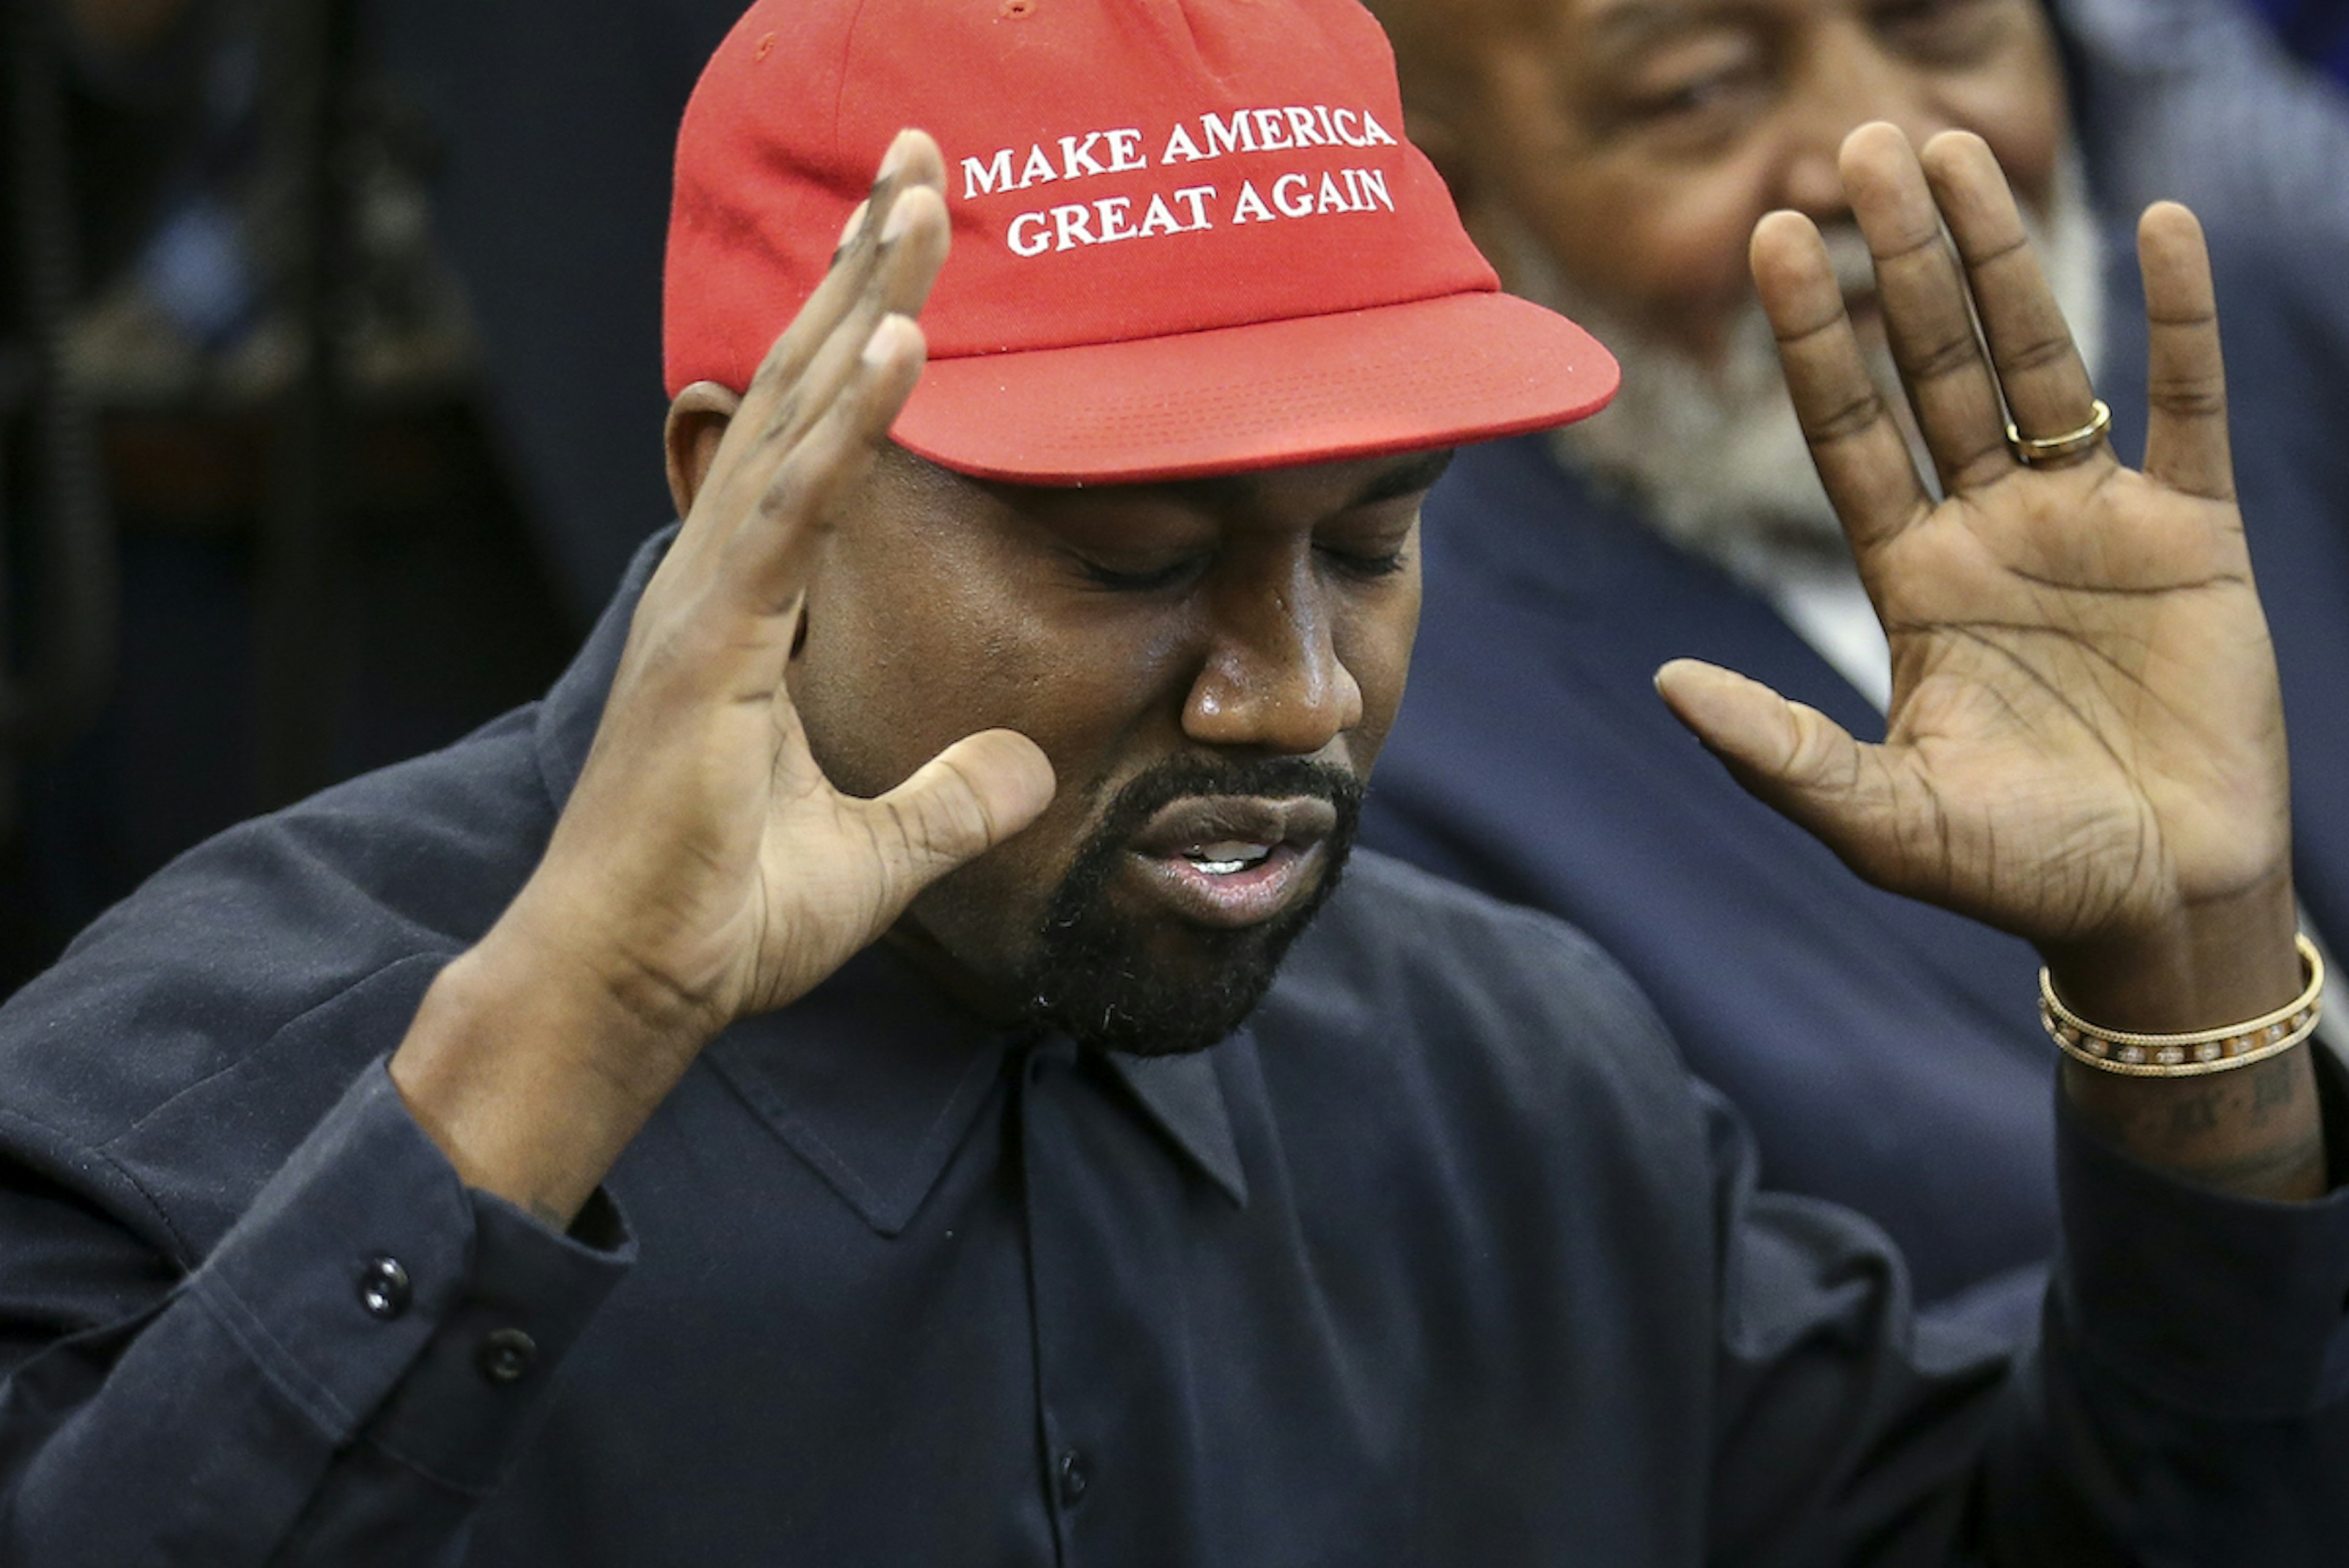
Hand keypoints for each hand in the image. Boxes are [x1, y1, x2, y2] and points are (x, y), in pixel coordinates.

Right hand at [390, 132, 1053, 1220]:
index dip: (865, 334)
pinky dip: (842, 422)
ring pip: (791, 416)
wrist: (634, 990)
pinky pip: (792, 512)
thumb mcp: (877, 854)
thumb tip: (1029, 773)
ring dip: (860, 299)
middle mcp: (720, 577)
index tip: (919, 240)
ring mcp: (708, 603)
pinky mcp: (710, 646)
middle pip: (800, 389)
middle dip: (864, 267)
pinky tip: (898, 339)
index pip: (818, 440)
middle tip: (924, 156)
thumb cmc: (720, 918)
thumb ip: (950, 800)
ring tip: (923, 194)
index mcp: (748, 605)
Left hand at [1656, 124, 2297, 1028]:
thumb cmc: (2016, 873)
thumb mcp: (1883, 821)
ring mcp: (2090, 523)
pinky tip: (2162, 226)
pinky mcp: (2192, 539)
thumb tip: (1666, 683)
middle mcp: (1989, 531)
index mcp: (1910, 581)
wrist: (2155, 909)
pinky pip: (2187, 407)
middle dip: (1899, 259)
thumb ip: (1779, 754)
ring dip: (2003, 256)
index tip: (1773, 236)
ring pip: (2041, 361)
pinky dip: (2177, 322)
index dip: (1815, 336)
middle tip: (1858, 144)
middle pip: (1935, 366)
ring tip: (1958, 147)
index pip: (1847, 432)